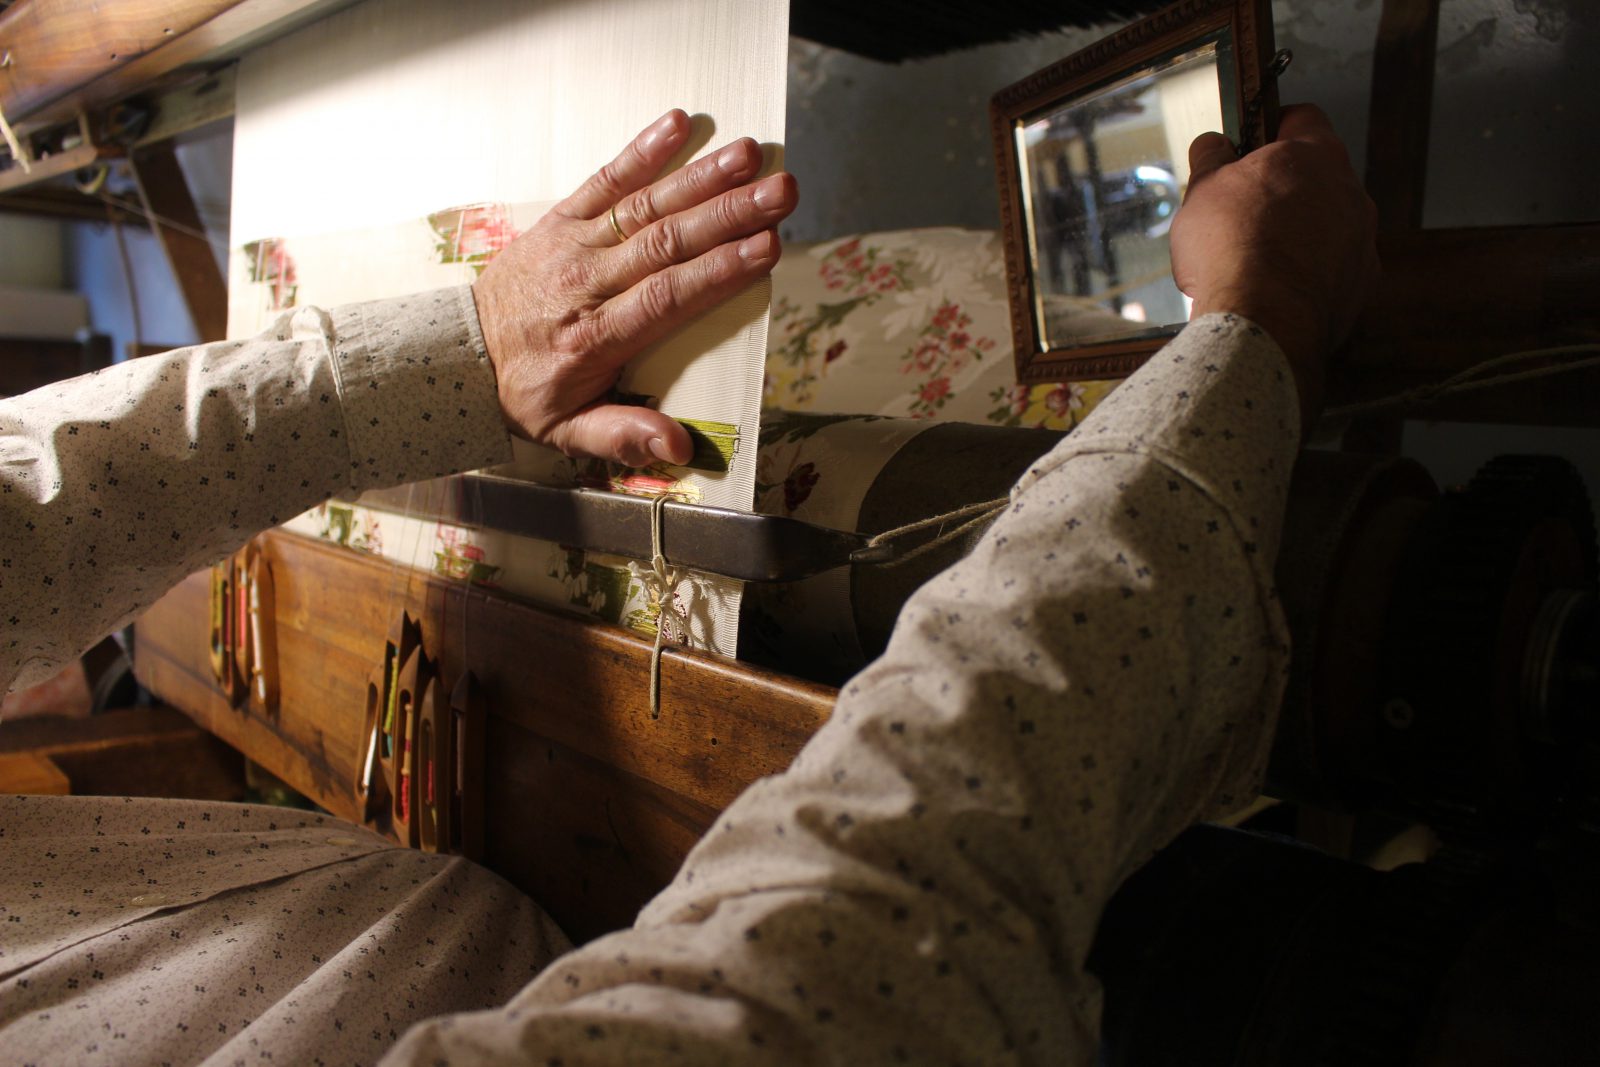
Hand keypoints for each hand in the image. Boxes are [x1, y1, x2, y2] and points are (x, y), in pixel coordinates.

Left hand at [472, 109, 796, 465]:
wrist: (459, 353)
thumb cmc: (524, 392)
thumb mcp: (567, 432)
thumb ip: (623, 436)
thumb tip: (676, 448)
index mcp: (595, 337)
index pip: (666, 297)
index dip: (718, 271)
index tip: (766, 249)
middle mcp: (585, 284)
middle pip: (667, 243)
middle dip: (728, 214)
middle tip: (780, 192)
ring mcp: (572, 245)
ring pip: (643, 206)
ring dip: (700, 177)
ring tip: (748, 153)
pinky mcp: (560, 219)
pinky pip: (603, 180)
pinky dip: (640, 151)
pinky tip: (677, 123)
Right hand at [1170, 104, 1378, 424]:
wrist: (1262, 321)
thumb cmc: (1231, 249)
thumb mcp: (1202, 190)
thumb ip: (1211, 158)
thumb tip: (1213, 144)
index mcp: (1314, 154)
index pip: (1301, 117)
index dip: (1272, 126)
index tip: (1251, 143)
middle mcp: (1350, 191)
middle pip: (1317, 176)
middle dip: (1283, 189)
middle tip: (1243, 211)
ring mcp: (1361, 238)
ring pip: (1329, 224)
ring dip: (1298, 234)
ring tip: (1257, 260)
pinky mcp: (1361, 283)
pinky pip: (1334, 268)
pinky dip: (1309, 274)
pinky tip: (1276, 290)